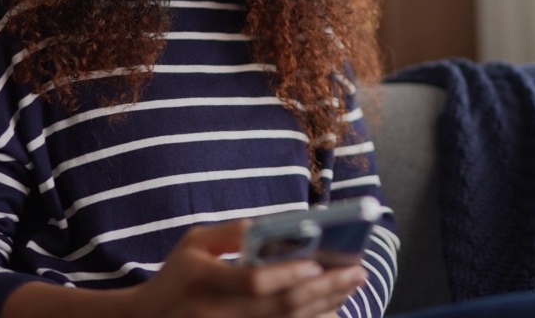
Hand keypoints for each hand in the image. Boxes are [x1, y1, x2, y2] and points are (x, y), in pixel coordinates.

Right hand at [128, 220, 365, 317]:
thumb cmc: (177, 274)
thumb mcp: (193, 241)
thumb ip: (230, 232)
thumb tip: (270, 226)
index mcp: (203, 279)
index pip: (253, 281)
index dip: (287, 274)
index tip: (318, 262)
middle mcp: (217, 312)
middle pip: (280, 307)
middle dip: (323, 289)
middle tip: (357, 272)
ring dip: (324, 307)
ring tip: (350, 287)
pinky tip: (331, 312)